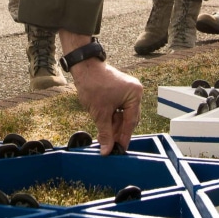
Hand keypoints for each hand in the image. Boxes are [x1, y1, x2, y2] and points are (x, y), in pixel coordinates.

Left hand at [60, 31, 142, 154]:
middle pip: (129, 119)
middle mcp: (135, 92)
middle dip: (118, 132)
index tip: (120, 150)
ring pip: (123, 115)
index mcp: (134, 95)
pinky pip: (119, 109)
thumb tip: (107, 150)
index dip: (124, 137)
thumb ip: (105, 133)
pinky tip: (105, 128)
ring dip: (114, 126)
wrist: (84, 67)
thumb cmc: (93, 84)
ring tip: (106, 139)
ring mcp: (128, 91)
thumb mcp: (100, 113)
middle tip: (112, 147)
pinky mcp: (120, 91)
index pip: (131, 122)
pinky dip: (112, 118)